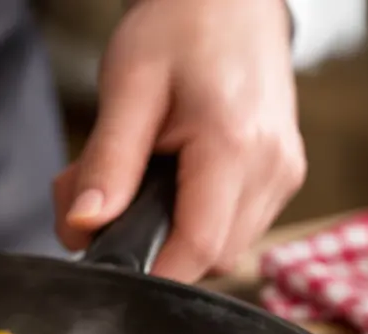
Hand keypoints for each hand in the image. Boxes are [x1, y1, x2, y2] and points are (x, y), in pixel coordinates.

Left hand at [54, 0, 305, 281]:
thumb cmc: (180, 28)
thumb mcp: (128, 88)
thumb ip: (106, 163)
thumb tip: (84, 226)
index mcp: (237, 146)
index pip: (198, 249)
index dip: (149, 272)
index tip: (104, 262)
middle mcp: (272, 168)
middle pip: (210, 259)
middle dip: (151, 250)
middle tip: (102, 209)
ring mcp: (283, 174)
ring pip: (223, 250)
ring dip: (171, 236)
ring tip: (136, 184)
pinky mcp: (281, 175)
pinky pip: (235, 227)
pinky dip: (193, 220)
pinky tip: (167, 183)